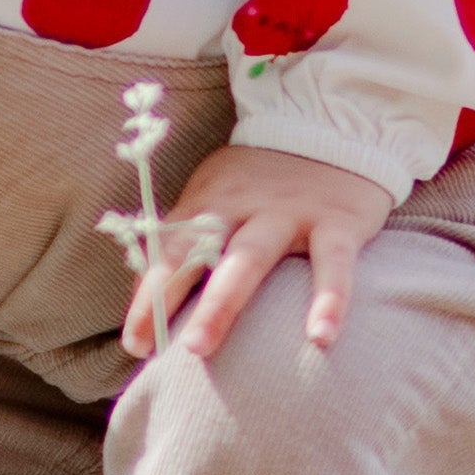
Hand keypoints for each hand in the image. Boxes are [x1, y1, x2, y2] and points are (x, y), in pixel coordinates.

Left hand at [122, 143, 395, 361]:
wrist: (335, 125)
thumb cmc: (264, 180)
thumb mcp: (219, 195)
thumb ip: (189, 241)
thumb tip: (149, 300)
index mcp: (208, 203)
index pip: (167, 252)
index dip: (148, 297)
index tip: (135, 344)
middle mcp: (241, 206)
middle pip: (198, 252)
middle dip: (172, 297)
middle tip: (157, 348)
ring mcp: (289, 212)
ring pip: (249, 257)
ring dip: (222, 303)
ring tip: (200, 349)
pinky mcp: (339, 220)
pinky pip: (333, 264)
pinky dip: (330, 299)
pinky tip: (321, 337)